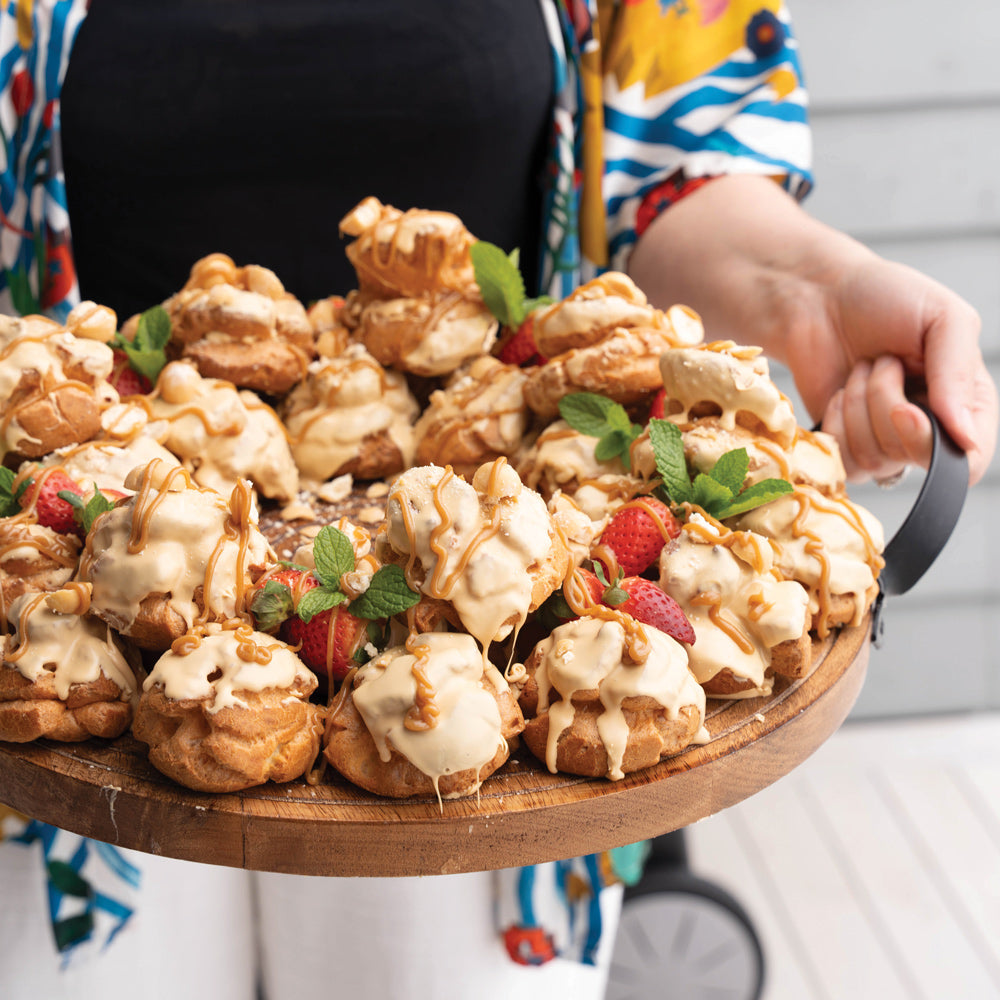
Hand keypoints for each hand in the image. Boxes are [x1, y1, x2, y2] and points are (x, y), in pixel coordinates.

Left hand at [784, 253, 996, 484]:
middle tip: (884, 362)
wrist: (821, 296)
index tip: (904, 409)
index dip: (932, 445)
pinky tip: (840, 391)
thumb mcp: (943, 318)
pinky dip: (835, 423)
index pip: (968, 460)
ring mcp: (884, 439)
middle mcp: (928, 427)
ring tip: (862, 368)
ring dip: (859, 404)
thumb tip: (966, 437)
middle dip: (886, 405)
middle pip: (913, 457)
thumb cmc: (885, 297)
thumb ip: (958, 374)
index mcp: (965, 401)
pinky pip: (841, 462)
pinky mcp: (845, 444)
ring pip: (873, 458)